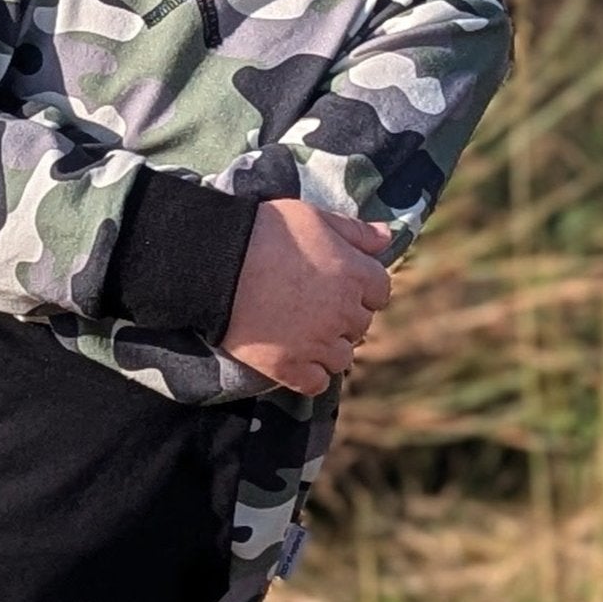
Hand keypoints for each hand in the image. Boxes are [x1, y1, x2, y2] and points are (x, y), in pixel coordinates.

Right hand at [221, 200, 391, 395]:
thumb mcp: (313, 218)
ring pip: (342, 357)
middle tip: (312, 304)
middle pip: (360, 325)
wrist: (216, 262)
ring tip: (302, 332)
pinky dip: (310, 375)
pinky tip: (295, 359)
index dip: (360, 287)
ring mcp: (317, 343)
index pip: (380, 292)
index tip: (338, 283)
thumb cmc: (265, 232)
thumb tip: (385, 238)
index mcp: (355, 274)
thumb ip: (353, 230)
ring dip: (328, 347)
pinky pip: (315, 383)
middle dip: (343, 316)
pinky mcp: (289, 366)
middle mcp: (343, 312)